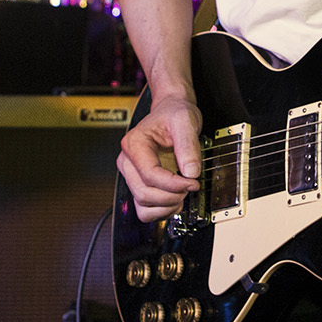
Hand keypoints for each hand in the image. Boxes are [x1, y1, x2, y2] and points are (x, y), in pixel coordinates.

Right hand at [117, 93, 204, 221]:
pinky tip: (176, 200)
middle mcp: (128, 161)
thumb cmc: (174, 113)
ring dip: (165, 207)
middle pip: (144, 193)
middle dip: (171, 196)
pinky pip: (145, 208)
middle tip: (190, 187)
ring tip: (182, 195)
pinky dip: (161, 210)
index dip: (173, 184)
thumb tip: (191, 172)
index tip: (193, 182)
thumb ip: (188, 146)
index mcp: (134, 144)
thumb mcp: (185, 121)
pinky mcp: (139, 183)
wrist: (171, 111)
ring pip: (142, 205)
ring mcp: (132, 175)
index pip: (150, 175)